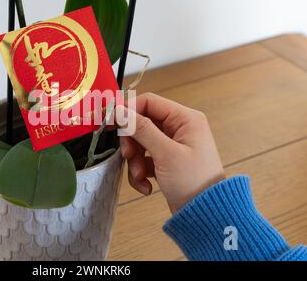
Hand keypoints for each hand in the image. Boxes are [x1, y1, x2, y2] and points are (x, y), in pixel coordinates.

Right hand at [115, 93, 224, 213]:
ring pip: (140, 143)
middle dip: (132, 142)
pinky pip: (144, 158)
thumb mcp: (165, 154)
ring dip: (134, 161)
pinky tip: (146, 186)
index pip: (149, 102)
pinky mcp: (166, 160)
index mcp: (185, 119)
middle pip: (142, 123)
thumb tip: (121, 111)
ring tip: (140, 177)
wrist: (205, 215)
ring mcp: (172, 145)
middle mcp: (179, 128)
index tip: (112, 124)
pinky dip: (140, 172)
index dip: (129, 111)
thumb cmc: (194, 182)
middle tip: (128, 156)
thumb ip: (142, 129)